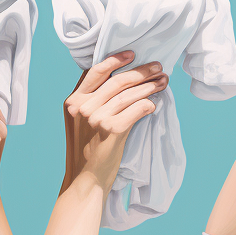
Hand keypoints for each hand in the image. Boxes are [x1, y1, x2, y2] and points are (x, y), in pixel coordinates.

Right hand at [62, 51, 167, 192]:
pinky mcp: (111, 129)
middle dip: (141, 72)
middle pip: (117, 81)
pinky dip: (148, 105)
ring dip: (149, 86)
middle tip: (158, 67)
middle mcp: (82, 106)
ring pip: (129, 94)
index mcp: (73, 101)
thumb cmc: (87, 152)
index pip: (95, 72)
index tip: (132, 54)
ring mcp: (96, 117)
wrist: (85, 180)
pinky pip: (136, 110)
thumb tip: (120, 82)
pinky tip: (154, 105)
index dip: (115, 60)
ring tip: (163, 82)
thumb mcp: (80, 123)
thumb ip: (92, 102)